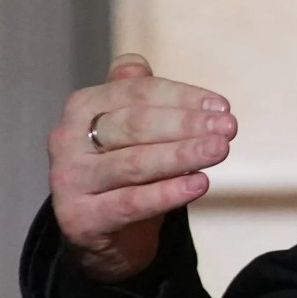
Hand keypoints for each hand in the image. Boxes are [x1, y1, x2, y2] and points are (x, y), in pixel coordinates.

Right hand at [47, 54, 237, 282]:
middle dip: (186, 124)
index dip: (183, 98)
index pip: (137, 93)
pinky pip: (130, 203)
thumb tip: (136, 64)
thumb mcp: (131, 128)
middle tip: (228, 128)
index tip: (223, 107)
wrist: (104, 233)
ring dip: (182, 155)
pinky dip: (168, 193)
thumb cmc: (126, 169)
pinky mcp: (79, 218)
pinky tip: (199, 184)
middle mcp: (67, 139)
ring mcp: (70, 180)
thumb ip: (136, 94)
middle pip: (134, 125)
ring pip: (133, 163)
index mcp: (82, 107)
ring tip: (220, 150)